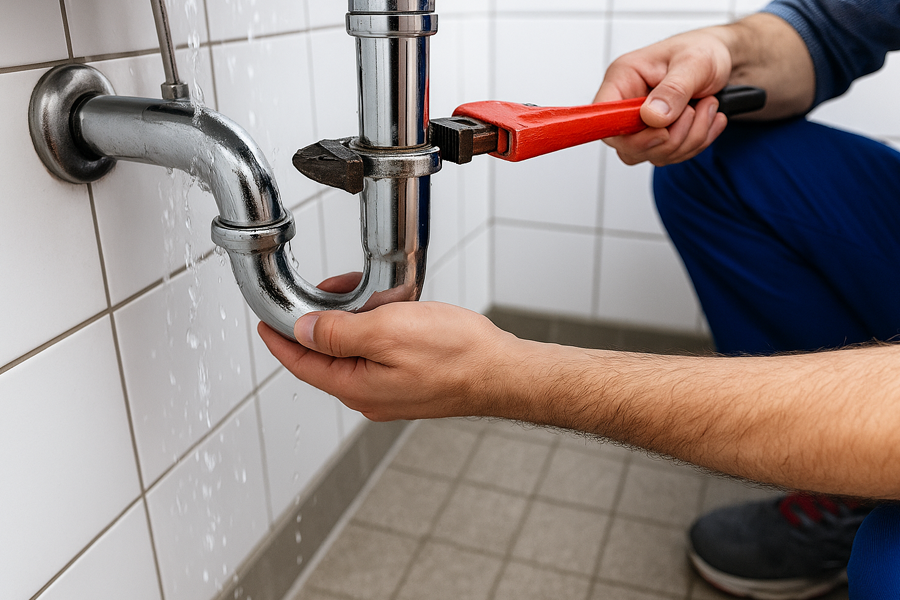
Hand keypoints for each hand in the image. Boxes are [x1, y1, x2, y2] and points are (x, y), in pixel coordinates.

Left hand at [258, 301, 521, 421]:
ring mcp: (389, 390)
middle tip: (330, 290)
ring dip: (355, 321)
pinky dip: (378, 328)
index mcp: (356, 387)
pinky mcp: (408, 381)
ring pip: (354, 350)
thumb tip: (303, 330)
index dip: (279, 338)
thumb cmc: (457, 355)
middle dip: (323, 320)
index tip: (264, 322)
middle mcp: (368, 395)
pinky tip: (394, 311)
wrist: (503, 372)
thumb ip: (338, 332)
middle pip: (325, 355)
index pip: (300, 362)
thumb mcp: (388, 331)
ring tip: (373, 296)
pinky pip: (378, 352)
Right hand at [595, 27, 732, 165]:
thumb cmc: (704, 50)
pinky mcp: (658, 136)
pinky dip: (697, 142)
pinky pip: (672, 156)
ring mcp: (642, 124)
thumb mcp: (694, 62)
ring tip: (707, 106)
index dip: (628, 135)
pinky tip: (707, 117)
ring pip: (654, 154)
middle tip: (693, 111)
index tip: (661, 132)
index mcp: (623, 79)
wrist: (725, 58)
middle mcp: (627, 103)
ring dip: (689, 138)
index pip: (604, 119)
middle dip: (670, 138)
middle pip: (629, 146)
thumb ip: (673, 90)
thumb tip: (652, 116)